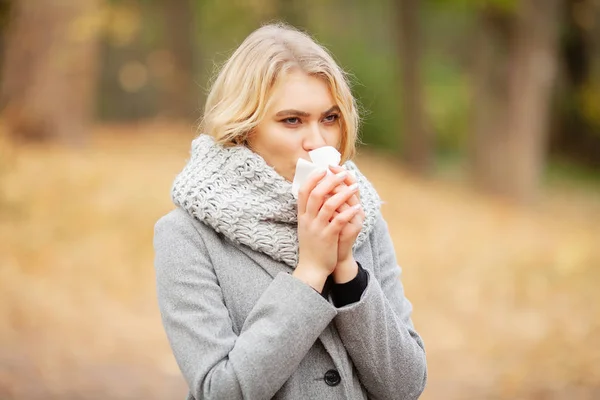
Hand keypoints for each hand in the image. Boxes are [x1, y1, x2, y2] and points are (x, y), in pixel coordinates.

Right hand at [293, 168, 362, 291]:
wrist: (311, 269)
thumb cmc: (312, 247)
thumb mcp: (306, 227)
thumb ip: (309, 211)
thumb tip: (316, 194)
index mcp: (302, 216)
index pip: (303, 191)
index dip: (313, 178)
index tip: (323, 169)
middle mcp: (308, 220)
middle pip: (316, 194)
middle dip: (330, 181)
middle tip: (342, 174)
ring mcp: (317, 229)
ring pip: (328, 205)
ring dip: (343, 193)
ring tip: (354, 187)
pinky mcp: (328, 238)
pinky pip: (339, 221)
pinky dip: (348, 212)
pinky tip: (357, 207)